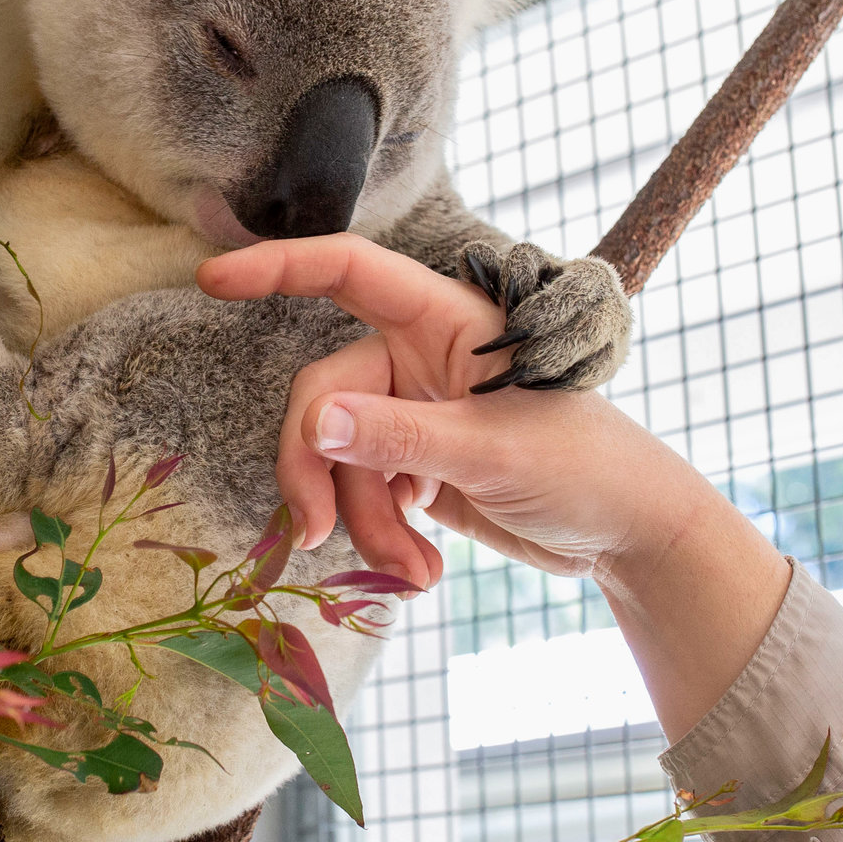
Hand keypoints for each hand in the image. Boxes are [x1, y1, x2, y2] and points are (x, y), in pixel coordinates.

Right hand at [197, 234, 790, 738]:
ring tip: (416, 574)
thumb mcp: (492, 450)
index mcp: (445, 322)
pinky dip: (382, 537)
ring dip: (364, 523)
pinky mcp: (417, 468)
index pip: (348, 273)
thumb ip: (399, 435)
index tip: (212, 280)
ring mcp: (415, 414)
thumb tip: (314, 423)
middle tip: (320, 536)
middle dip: (319, 471)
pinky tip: (423, 568)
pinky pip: (365, 495)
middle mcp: (420, 359)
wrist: (631, 536)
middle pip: (324, 395)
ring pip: (342, 459)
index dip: (277, 268)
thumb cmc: (587, 466)